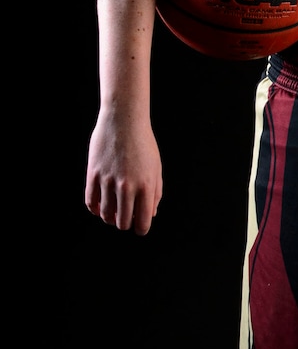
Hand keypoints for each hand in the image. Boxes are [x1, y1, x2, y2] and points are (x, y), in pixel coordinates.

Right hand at [85, 109, 162, 235]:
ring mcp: (108, 181)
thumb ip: (155, 193)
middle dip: (124, 224)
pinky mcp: (93, 174)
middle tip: (125, 218)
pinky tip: (99, 206)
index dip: (140, 229)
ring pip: (105, 214)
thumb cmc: (143, 144)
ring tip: (113, 212)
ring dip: (109, 217)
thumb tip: (150, 215)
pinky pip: (90, 201)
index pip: (142, 222)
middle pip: (122, 222)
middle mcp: (127, 186)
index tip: (138, 226)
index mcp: (146, 186)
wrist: (123, 120)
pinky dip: (94, 208)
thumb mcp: (156, 168)